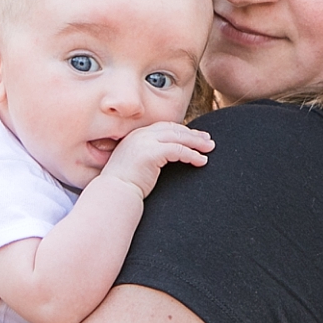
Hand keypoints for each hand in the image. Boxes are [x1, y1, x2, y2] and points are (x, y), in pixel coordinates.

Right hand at [94, 122, 212, 199]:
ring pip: (178, 137)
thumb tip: (163, 160)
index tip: (196, 137)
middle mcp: (140, 135)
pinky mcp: (151, 152)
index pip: (164, 127)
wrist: (113, 195)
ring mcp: (144, 142)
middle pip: (173, 129)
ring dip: (196, 143)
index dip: (182, 131)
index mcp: (136, 136)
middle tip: (208, 141)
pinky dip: (192, 155)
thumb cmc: (124, 186)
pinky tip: (201, 161)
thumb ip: (148, 157)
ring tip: (209, 149)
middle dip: (193, 135)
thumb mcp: (136, 165)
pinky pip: (178, 150)